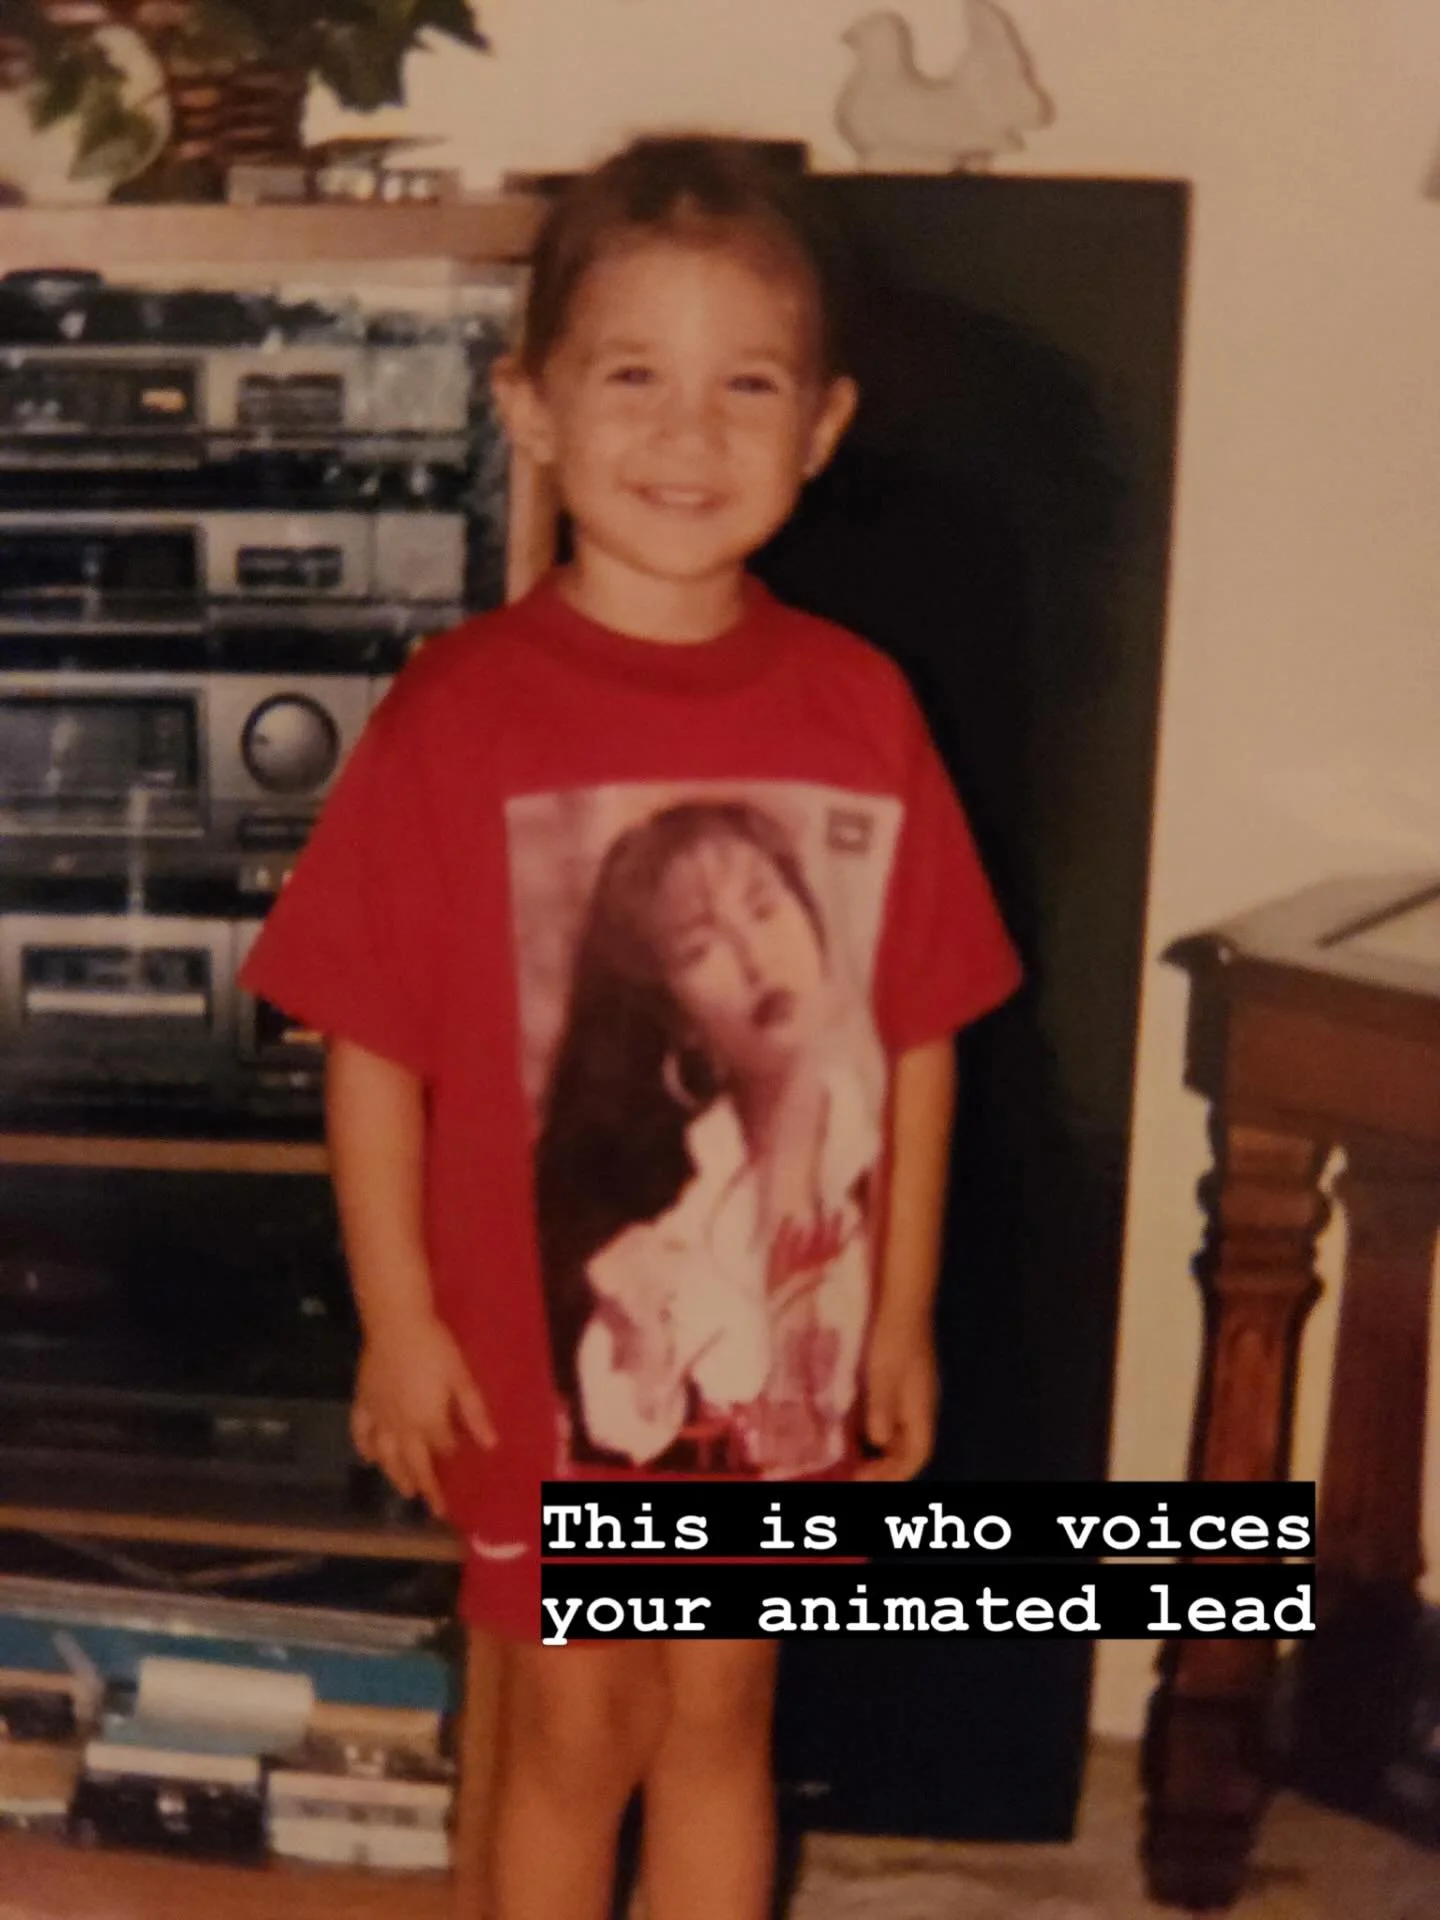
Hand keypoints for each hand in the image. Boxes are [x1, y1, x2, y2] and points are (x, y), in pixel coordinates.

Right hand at [351, 1313, 495, 1518]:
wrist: (396, 1324)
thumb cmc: (434, 1347)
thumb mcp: (461, 1377)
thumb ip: (473, 1412)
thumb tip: (490, 1444)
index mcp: (428, 1420)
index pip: (442, 1449)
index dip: (452, 1459)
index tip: (462, 1469)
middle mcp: (401, 1427)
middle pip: (413, 1463)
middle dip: (425, 1486)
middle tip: (433, 1508)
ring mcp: (378, 1417)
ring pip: (385, 1455)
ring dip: (395, 1475)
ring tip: (405, 1490)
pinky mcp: (362, 1402)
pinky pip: (360, 1433)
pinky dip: (363, 1449)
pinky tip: (367, 1458)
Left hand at [855, 1319, 936, 1481]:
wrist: (903, 1301)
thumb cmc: (894, 1336)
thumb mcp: (884, 1373)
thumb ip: (882, 1408)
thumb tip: (878, 1441)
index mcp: (921, 1407)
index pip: (917, 1453)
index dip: (895, 1473)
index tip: (865, 1480)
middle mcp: (920, 1405)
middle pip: (909, 1448)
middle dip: (886, 1467)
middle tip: (856, 1475)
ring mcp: (912, 1393)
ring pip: (900, 1433)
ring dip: (880, 1451)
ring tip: (853, 1458)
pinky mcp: (900, 1380)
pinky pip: (891, 1416)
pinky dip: (875, 1429)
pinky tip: (854, 1428)